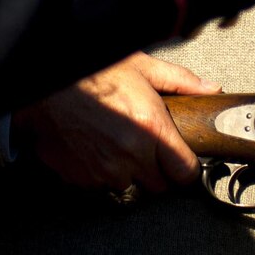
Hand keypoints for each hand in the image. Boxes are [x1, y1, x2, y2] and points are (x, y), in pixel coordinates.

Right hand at [11, 53, 217, 193]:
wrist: (42, 83)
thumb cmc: (91, 71)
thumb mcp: (141, 66)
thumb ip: (180, 81)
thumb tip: (211, 90)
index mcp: (152, 129)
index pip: (185, 172)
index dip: (185, 168)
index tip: (181, 161)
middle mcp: (130, 155)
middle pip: (158, 186)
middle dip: (156, 171)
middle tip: (146, 148)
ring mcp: (103, 171)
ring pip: (127, 188)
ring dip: (126, 173)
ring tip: (115, 144)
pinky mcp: (79, 177)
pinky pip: (97, 186)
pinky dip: (98, 173)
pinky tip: (93, 148)